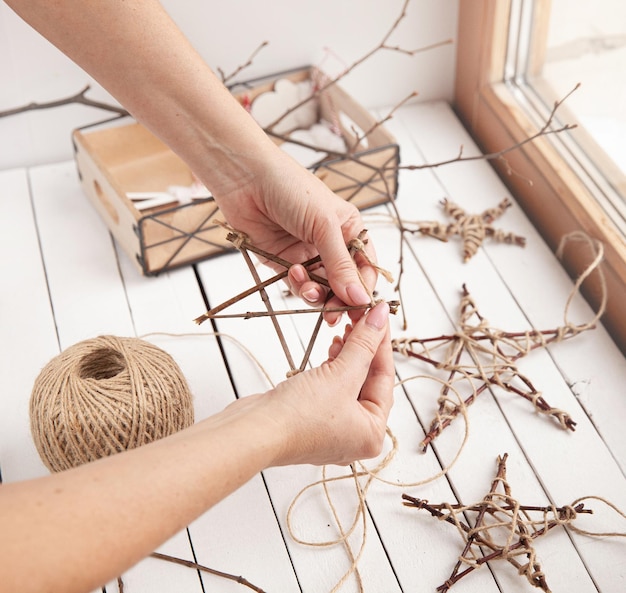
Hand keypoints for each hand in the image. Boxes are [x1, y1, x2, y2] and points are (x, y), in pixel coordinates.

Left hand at [212, 149, 377, 324]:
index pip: (365, 267)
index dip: (363, 288)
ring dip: (317, 295)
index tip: (360, 307)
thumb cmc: (290, 187)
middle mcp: (331, 244)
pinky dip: (299, 286)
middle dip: (340, 299)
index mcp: (349, 229)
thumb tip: (359, 298)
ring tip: (309, 290)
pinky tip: (294, 273)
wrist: (245, 179)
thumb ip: (340, 264)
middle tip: (334, 315)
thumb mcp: (323, 224)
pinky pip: (298, 286)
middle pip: (344, 284)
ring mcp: (307, 255)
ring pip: (322, 289)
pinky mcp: (284, 263)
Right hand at [228, 301, 392, 466]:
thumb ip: (363, 344)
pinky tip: (331, 348)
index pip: (385, 378)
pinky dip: (333, 368)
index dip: (382, 342)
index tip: (379, 316)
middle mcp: (355, 435)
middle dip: (365, 349)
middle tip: (362, 318)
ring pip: (350, 383)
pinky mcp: (312, 419)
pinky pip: (331, 388)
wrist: (254, 432)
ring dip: (349, 356)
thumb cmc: (299, 417)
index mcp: (372, 433)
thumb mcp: (340, 375)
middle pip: (368, 381)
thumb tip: (380, 318)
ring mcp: (332, 429)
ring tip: (345, 331)